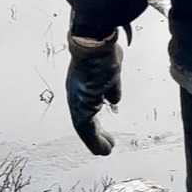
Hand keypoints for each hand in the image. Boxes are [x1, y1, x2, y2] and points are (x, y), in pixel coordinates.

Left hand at [66, 30, 123, 155]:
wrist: (94, 41)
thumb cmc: (103, 50)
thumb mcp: (112, 72)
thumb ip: (111, 88)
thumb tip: (114, 101)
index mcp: (83, 86)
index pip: (88, 108)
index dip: (96, 122)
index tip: (104, 131)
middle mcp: (77, 95)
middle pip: (85, 121)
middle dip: (95, 135)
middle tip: (105, 147)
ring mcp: (78, 100)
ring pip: (84, 128)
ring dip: (96, 141)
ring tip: (106, 151)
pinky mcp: (81, 104)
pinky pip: (86, 129)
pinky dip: (95, 141)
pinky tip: (104, 148)